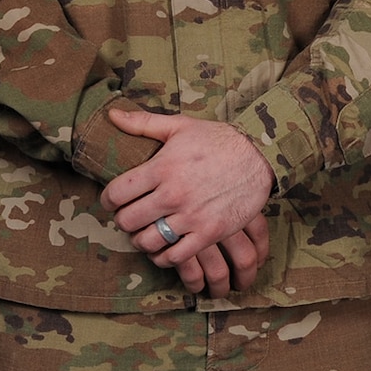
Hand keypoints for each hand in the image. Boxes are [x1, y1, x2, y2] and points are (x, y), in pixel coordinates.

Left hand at [102, 110, 276, 295]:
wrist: (261, 154)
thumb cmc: (219, 139)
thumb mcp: (181, 126)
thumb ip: (143, 123)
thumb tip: (112, 114)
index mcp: (163, 167)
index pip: (116, 193)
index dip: (108, 199)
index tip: (114, 200)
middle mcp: (174, 193)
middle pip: (127, 220)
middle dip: (124, 220)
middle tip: (131, 216)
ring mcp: (192, 215)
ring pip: (147, 242)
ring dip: (142, 239)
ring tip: (147, 232)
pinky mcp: (210, 232)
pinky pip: (175, 256)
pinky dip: (164, 256)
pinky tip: (166, 247)